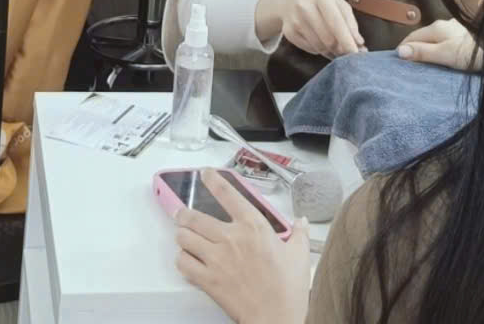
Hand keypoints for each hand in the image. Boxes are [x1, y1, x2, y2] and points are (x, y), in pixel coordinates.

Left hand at [175, 169, 310, 323]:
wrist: (277, 317)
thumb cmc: (288, 288)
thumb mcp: (299, 254)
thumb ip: (299, 233)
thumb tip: (302, 222)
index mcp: (253, 226)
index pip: (227, 194)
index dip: (213, 180)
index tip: (206, 174)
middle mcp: (231, 238)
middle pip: (194, 217)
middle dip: (184, 214)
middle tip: (182, 213)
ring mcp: (217, 259)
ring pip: (185, 238)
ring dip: (182, 236)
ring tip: (183, 236)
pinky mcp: (208, 280)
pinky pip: (183, 264)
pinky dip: (181, 260)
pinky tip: (187, 259)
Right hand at [274, 0, 364, 57]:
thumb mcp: (336, 1)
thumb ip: (349, 21)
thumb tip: (359, 43)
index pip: (336, 23)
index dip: (347, 41)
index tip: (357, 53)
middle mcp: (304, 6)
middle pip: (328, 39)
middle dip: (341, 48)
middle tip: (348, 51)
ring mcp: (295, 20)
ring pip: (320, 46)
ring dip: (331, 50)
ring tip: (336, 45)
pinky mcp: (289, 33)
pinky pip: (311, 49)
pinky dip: (320, 49)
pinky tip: (320, 40)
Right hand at [397, 18, 482, 70]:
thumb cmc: (473, 51)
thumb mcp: (445, 54)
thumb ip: (423, 52)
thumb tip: (399, 51)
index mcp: (436, 28)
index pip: (411, 37)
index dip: (402, 49)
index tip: (396, 62)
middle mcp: (445, 24)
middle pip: (423, 36)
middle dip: (414, 47)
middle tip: (408, 65)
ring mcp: (457, 27)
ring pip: (436, 37)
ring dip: (428, 47)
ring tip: (425, 62)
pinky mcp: (467, 33)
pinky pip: (447, 39)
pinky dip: (441, 47)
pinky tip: (446, 54)